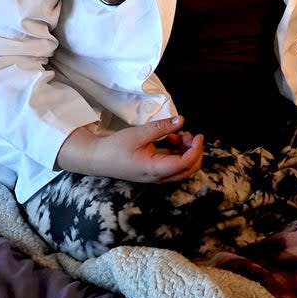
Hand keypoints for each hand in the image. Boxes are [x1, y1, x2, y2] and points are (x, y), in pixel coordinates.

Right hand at [56, 116, 203, 182]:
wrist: (97, 159)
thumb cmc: (115, 147)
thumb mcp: (138, 134)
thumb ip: (161, 127)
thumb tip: (181, 120)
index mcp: (155, 169)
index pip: (185, 164)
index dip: (196, 150)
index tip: (198, 135)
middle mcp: (159, 177)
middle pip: (189, 170)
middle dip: (194, 151)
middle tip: (188, 134)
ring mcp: (157, 176)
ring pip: (183, 168)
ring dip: (186, 151)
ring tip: (176, 135)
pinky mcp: (155, 171)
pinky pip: (174, 165)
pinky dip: (178, 153)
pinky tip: (170, 140)